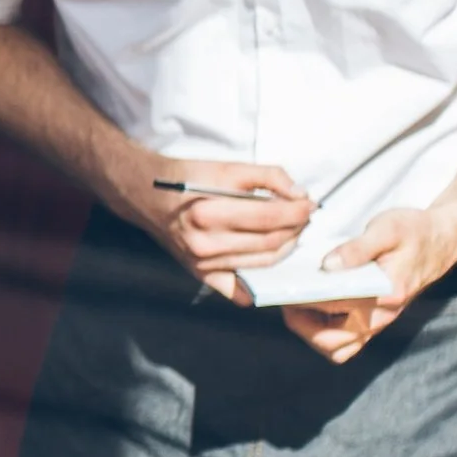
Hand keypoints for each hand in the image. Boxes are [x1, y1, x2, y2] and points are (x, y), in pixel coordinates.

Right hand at [115, 156, 311, 301]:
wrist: (146, 195)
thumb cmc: (185, 178)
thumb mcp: (226, 167)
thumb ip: (268, 176)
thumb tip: (300, 194)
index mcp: (207, 212)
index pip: (270, 217)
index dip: (298, 210)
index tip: (310, 203)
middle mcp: (203, 243)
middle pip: (270, 242)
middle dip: (296, 228)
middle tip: (304, 216)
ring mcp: (201, 262)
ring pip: (263, 262)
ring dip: (286, 247)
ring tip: (291, 230)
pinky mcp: (200, 274)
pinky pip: (238, 289)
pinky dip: (258, 284)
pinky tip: (268, 265)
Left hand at [279, 206, 456, 362]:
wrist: (440, 240)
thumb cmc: (414, 231)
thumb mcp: (387, 228)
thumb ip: (357, 248)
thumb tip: (327, 265)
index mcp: (386, 294)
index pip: (334, 306)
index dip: (302, 300)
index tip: (284, 287)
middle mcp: (382, 315)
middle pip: (333, 343)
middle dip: (301, 325)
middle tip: (286, 299)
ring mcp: (378, 322)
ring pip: (338, 349)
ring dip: (311, 333)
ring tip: (296, 305)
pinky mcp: (373, 321)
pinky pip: (345, 342)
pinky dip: (324, 332)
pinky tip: (311, 308)